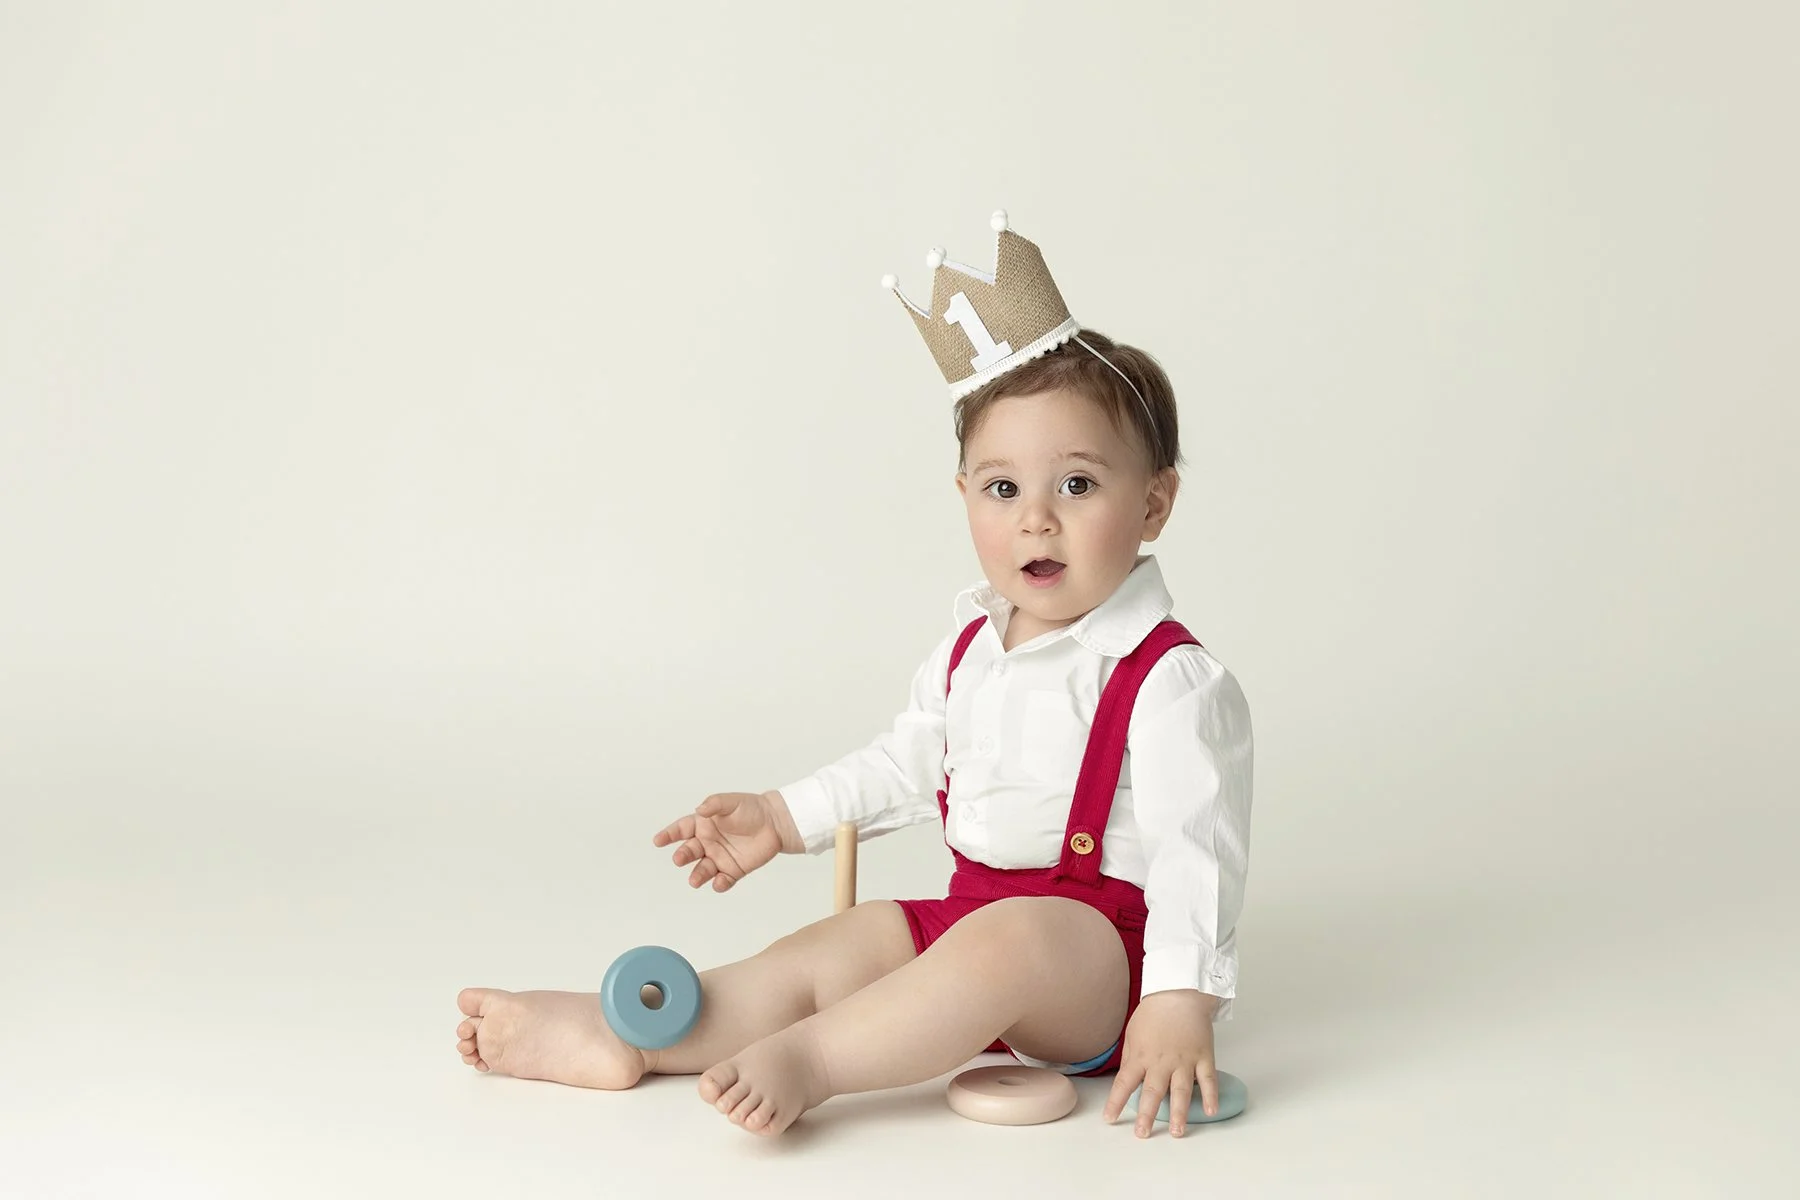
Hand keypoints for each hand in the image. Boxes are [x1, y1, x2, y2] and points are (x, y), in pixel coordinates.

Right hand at [652, 791, 794, 892]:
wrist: (775, 822)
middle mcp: (707, 843)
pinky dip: (720, 884)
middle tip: (679, 859)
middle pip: (689, 851)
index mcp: (703, 824)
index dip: (669, 835)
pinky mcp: (733, 870)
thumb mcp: (731, 802)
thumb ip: (714, 804)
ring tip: (694, 880)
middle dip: (682, 856)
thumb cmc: (751, 808)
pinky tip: (720, 883)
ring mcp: (719, 858)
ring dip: (697, 875)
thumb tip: (699, 810)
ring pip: (703, 870)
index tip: (658, 841)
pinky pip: (723, 880)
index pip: (681, 829)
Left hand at [1102, 989, 1221, 1137]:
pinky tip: (1210, 1111)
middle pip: (1153, 1093)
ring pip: (1181, 1091)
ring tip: (1178, 1132)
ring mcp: (1184, 1060)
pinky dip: (1211, 1096)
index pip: (1124, 1084)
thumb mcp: (1132, 1034)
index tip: (1109, 1119)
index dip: (1115, 1102)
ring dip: (1179, 1113)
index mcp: (1141, 1056)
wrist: (1179, 992)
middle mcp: (1161, 1061)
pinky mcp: (1203, 1056)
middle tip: (1143, 1134)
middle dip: (1147, 1116)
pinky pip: (1208, 1079)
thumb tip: (1126, 1080)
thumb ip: (1131, 1059)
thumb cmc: (1153, 1012)